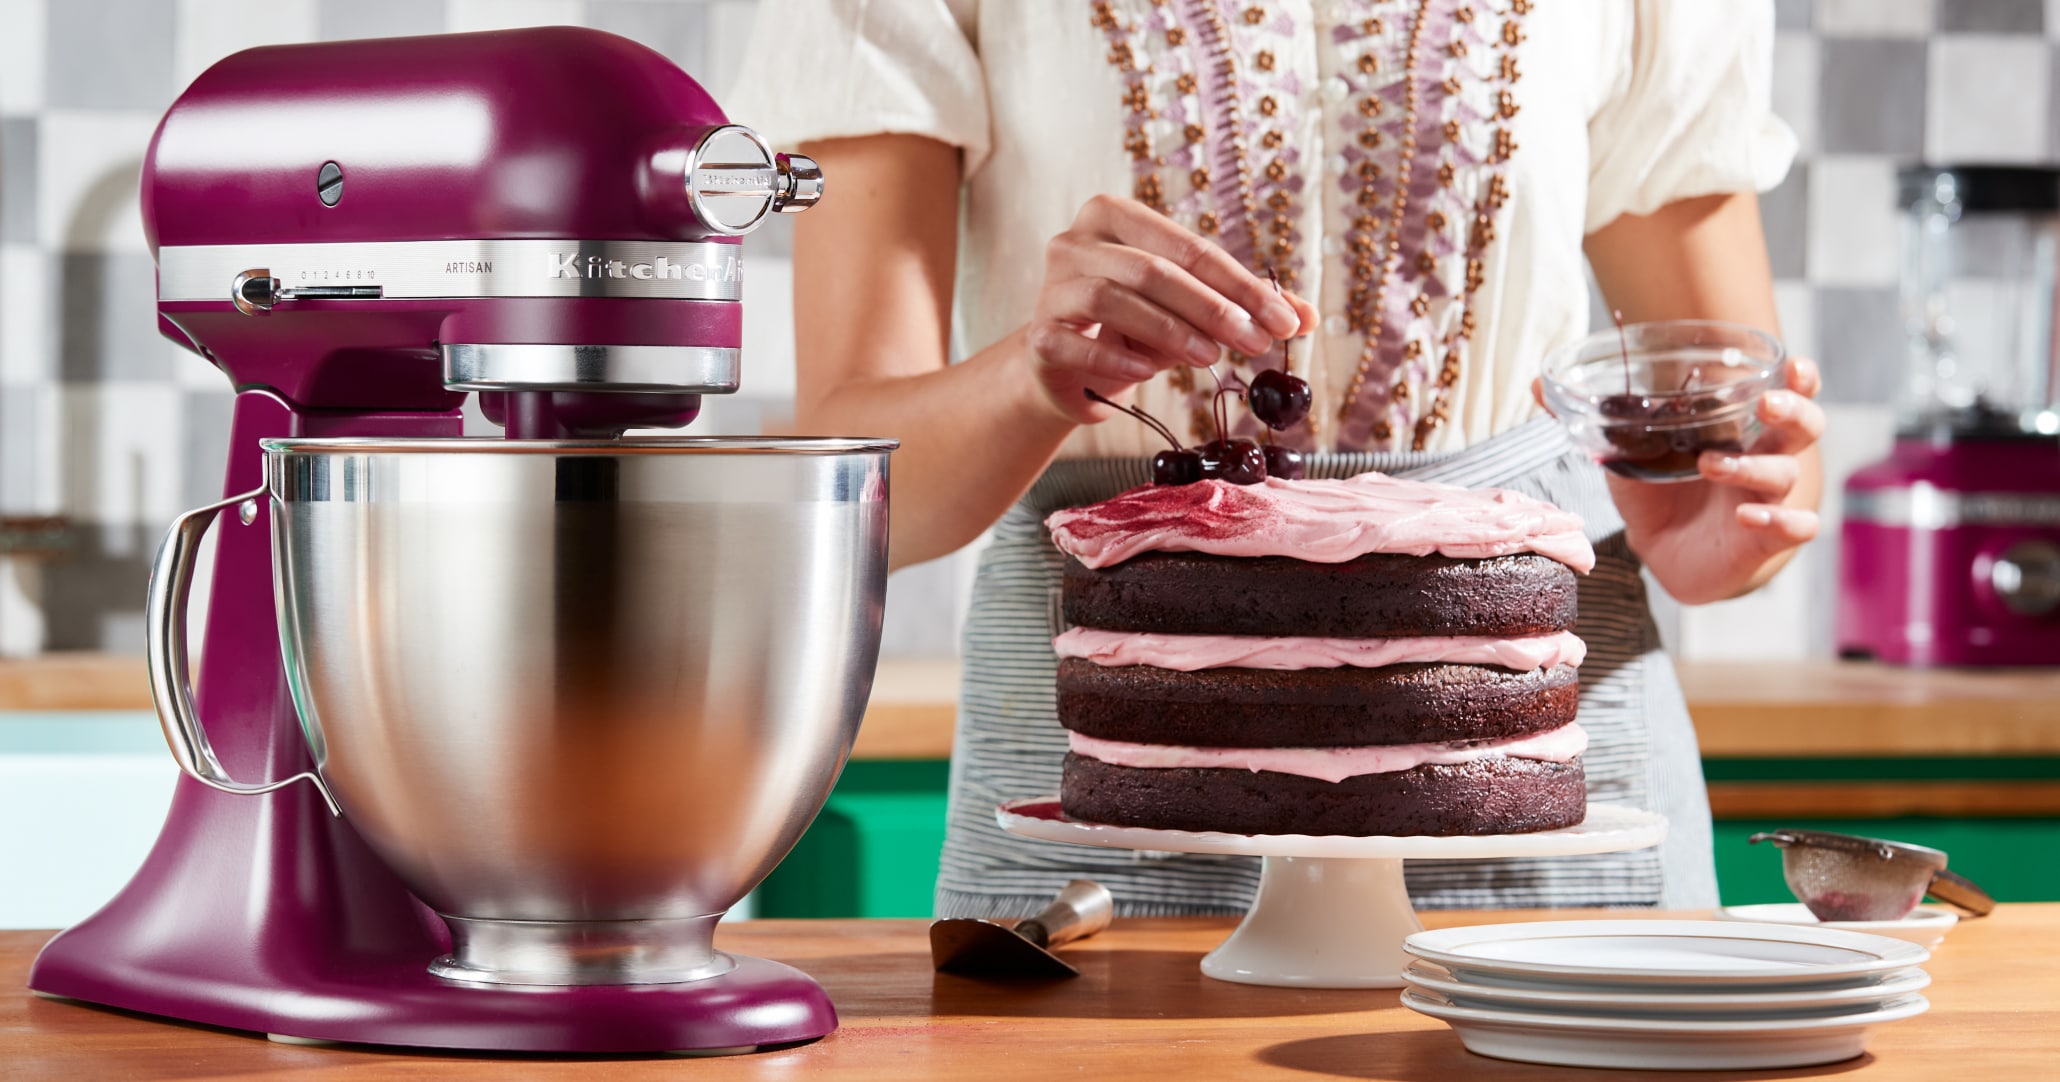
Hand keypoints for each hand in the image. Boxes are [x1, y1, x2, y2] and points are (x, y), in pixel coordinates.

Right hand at [1025, 195, 1318, 422]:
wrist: (1063, 372)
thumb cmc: (1132, 330)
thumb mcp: (1191, 313)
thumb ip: (1243, 308)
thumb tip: (1310, 318)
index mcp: (1114, 217)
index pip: (1188, 247)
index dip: (1241, 285)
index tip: (1287, 321)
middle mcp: (1075, 241)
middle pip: (1152, 269)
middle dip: (1211, 306)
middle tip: (1256, 341)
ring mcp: (1050, 288)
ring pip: (1112, 298)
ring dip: (1168, 329)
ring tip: (1209, 357)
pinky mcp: (1038, 338)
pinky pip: (1076, 345)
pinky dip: (1115, 358)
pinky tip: (1148, 373)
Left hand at [1601, 358, 1826, 604]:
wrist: (1663, 554)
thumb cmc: (1658, 493)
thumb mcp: (1624, 452)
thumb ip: (1591, 417)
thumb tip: (1536, 382)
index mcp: (1739, 430)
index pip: (1787, 394)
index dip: (1800, 378)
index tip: (1795, 364)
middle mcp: (1763, 459)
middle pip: (1805, 426)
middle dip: (1794, 410)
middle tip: (1766, 402)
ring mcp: (1768, 499)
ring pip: (1787, 475)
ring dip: (1754, 467)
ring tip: (1710, 464)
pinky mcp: (1765, 540)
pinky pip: (1796, 528)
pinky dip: (1779, 521)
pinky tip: (1748, 516)